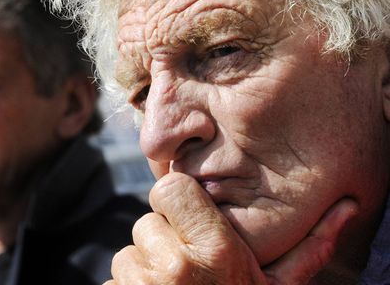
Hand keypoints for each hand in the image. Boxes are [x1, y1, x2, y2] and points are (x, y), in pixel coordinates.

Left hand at [105, 172, 357, 284]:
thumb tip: (348, 206)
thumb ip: (309, 248)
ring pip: (128, 253)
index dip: (176, 202)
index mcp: (216, 250)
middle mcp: (176, 265)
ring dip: (144, 269)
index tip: (188, 220)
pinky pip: (114, 280)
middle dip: (163, 240)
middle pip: (147, 222)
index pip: (169, 188)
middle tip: (187, 269)